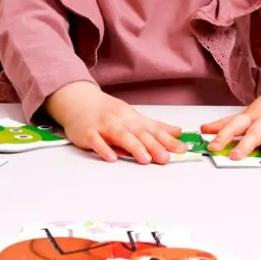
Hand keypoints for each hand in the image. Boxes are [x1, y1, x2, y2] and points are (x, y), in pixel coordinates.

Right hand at [46, 81, 185, 163]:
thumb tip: (178, 132)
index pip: (154, 130)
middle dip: (153, 146)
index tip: (182, 149)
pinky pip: (96, 141)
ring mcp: (103, 127)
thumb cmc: (107, 111)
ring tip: (145, 159)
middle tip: (165, 158)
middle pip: (139, 134)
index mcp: (133, 119)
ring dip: (133, 147)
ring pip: (120, 136)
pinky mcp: (87, 133)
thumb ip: (156, 127)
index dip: (168, 140)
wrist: (78, 100)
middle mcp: (120, 122)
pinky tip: (111, 158)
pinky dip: (103, 149)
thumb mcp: (134, 116)